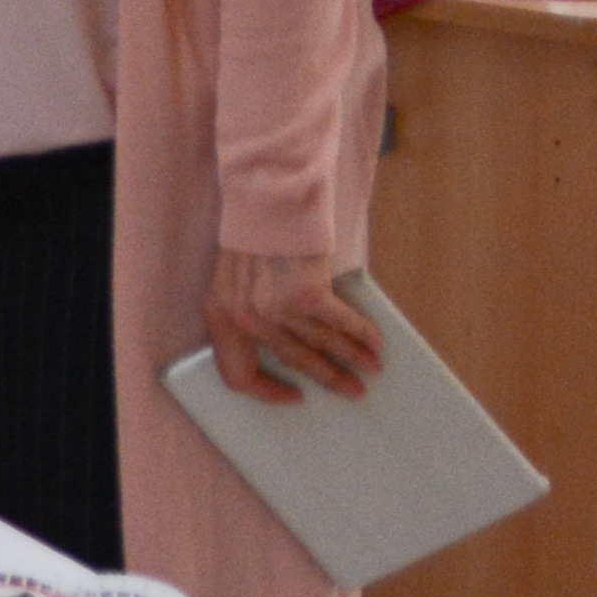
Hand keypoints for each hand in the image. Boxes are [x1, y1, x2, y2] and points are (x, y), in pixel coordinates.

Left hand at [207, 254, 385, 403]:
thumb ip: (250, 314)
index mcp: (220, 317)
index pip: (237, 375)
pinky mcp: (306, 296)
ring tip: (373, 369)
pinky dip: (363, 334)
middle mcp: (245, 319)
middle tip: (354, 391)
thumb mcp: (234, 282)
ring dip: (354, 360)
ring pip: (322, 347)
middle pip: (292, 364)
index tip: (294, 398)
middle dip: (329, 379)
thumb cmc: (253, 238)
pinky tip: (377, 342)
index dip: (265, 392)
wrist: (265, 199)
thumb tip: (291, 352)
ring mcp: (276, 310)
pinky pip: (342, 324)